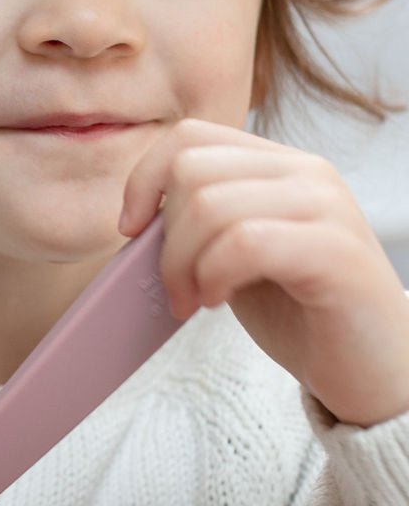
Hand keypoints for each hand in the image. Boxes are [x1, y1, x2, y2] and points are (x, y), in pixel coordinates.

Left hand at [119, 119, 408, 426]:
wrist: (374, 369)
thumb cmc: (303, 315)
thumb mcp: (236, 258)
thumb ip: (199, 226)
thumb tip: (136, 221)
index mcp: (279, 166)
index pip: (190, 136)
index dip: (144, 179)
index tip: (132, 231)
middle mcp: (306, 172)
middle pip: (192, 169)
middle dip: (164, 237)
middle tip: (175, 289)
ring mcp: (325, 206)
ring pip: (211, 205)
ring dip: (183, 264)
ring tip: (196, 301)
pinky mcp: (336, 251)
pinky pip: (246, 241)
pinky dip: (214, 274)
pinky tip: (220, 300)